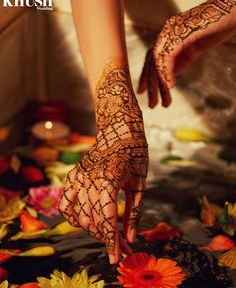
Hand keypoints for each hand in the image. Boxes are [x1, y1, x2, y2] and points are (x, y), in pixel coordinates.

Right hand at [59, 67, 147, 263]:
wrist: (120, 130)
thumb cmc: (135, 154)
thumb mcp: (140, 184)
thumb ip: (134, 211)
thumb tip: (131, 237)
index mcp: (108, 180)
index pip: (107, 220)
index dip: (111, 242)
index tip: (116, 257)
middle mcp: (89, 180)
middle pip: (93, 220)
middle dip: (107, 239)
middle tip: (120, 248)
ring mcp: (79, 177)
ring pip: (79, 215)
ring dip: (92, 229)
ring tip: (106, 234)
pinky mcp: (74, 175)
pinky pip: (66, 202)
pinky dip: (72, 216)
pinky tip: (83, 221)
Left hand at [138, 0, 235, 107]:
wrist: (234, 11)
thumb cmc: (218, 25)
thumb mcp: (195, 46)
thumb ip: (182, 57)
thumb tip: (172, 72)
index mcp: (169, 35)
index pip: (152, 58)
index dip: (147, 76)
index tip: (146, 92)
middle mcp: (168, 31)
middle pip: (152, 61)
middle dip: (151, 85)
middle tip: (151, 104)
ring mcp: (174, 30)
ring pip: (158, 61)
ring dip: (160, 84)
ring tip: (164, 102)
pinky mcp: (183, 32)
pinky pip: (169, 56)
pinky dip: (167, 72)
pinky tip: (171, 86)